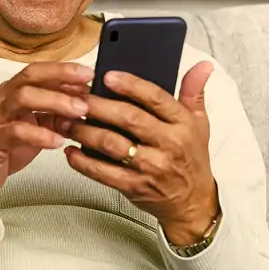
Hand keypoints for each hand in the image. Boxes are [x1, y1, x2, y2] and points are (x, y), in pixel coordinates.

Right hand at [0, 62, 93, 211]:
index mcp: (12, 92)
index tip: (89, 73)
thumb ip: (54, 113)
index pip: (38, 71)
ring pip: (22, 98)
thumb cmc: (3, 146)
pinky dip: (39, 135)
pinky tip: (57, 141)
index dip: (63, 70)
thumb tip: (84, 102)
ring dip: (54, 102)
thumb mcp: (35, 126)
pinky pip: (15, 132)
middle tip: (87, 87)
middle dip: (60, 77)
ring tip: (78, 111)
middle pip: (30, 77)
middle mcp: (2, 99)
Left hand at [62, 61, 218, 244]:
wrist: (193, 203)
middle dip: (98, 106)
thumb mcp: (200, 124)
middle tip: (76, 98)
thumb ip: (193, 93)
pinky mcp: (135, 187)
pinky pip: (104, 173)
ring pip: (111, 144)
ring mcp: (151, 168)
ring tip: (66, 122)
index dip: (131, 85)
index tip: (107, 76)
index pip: (156, 98)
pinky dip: (83, 162)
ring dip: (84, 132)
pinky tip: (71, 151)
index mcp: (183, 125)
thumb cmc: (192, 160)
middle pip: (129, 119)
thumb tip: (202, 66)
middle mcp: (168, 145)